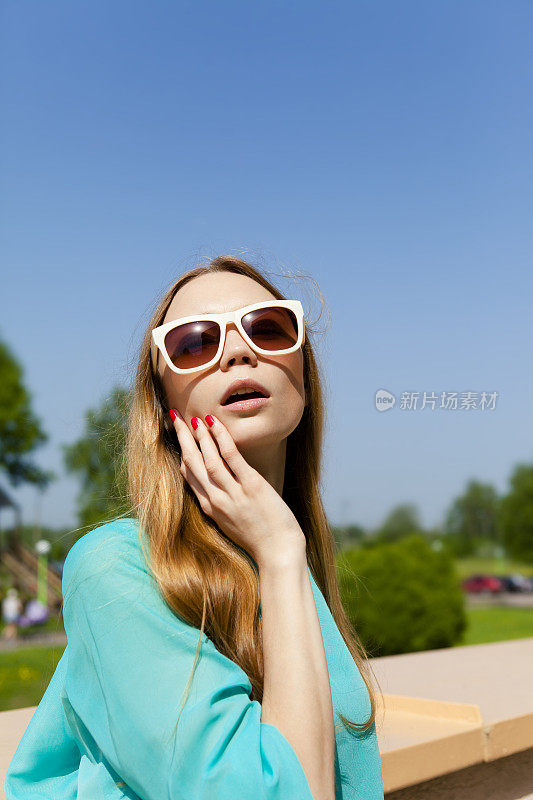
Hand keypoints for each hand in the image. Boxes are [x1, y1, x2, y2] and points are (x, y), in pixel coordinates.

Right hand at [170, 410, 305, 566]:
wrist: (278, 554)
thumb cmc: (261, 539)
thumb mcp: (232, 524)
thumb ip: (224, 505)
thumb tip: (222, 486)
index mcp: (211, 509)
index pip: (190, 477)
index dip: (183, 455)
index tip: (180, 438)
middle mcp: (217, 501)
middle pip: (193, 464)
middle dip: (183, 439)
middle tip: (176, 418)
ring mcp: (233, 494)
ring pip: (209, 460)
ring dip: (200, 437)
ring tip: (193, 419)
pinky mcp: (252, 487)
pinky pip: (232, 458)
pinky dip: (222, 440)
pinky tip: (215, 425)